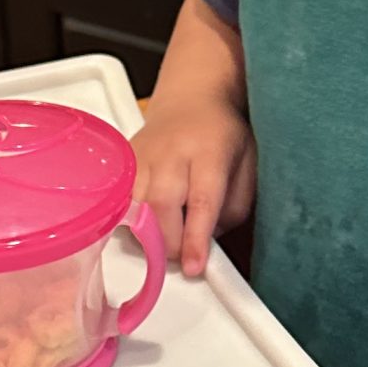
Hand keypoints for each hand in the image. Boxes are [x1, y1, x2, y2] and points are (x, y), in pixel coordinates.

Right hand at [132, 97, 255, 276]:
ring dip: (149, 235)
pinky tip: (147, 222)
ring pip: (134, 208)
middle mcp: (170, 151)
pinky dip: (132, 222)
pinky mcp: (123, 163)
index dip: (196, 238)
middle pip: (160, 206)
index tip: (194, 267)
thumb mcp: (248, 166)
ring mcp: (141, 156)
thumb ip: (233, 209)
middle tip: (183, 255)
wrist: (191, 99)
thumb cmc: (222, 135)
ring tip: (166, 237)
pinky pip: (120, 203)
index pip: (201, 199)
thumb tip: (207, 243)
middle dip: (170, 243)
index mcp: (208, 149)